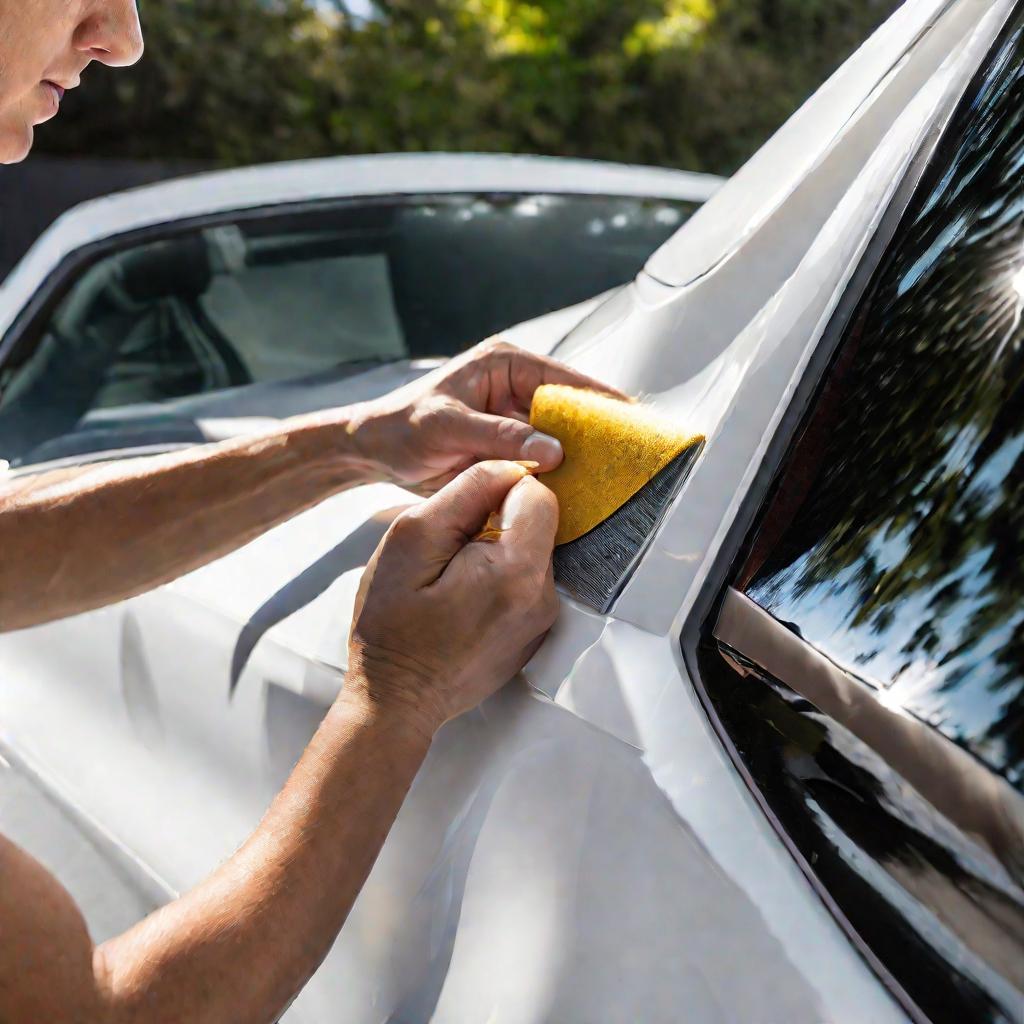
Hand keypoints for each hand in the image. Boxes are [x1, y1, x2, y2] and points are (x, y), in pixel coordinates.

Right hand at [344, 460, 558, 737]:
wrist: (396, 700)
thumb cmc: (393, 625)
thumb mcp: (411, 539)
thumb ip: (465, 493)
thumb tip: (507, 467)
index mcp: (518, 572)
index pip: (538, 493)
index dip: (497, 489)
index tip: (460, 515)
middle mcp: (544, 596)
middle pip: (539, 522)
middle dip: (497, 520)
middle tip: (450, 551)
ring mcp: (544, 618)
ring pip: (532, 549)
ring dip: (498, 548)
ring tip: (453, 578)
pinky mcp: (536, 631)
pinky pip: (528, 580)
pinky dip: (501, 575)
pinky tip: (464, 597)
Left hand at [349, 338, 625, 492]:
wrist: (373, 450)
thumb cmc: (402, 427)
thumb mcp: (448, 427)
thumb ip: (499, 436)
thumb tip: (554, 448)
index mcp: (505, 364)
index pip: (564, 380)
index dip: (600, 401)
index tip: (632, 422)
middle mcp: (515, 386)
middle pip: (570, 409)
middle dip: (597, 433)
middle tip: (631, 457)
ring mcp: (515, 418)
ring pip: (561, 437)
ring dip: (581, 458)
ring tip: (616, 478)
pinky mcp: (510, 445)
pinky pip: (543, 459)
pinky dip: (560, 474)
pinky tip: (581, 492)